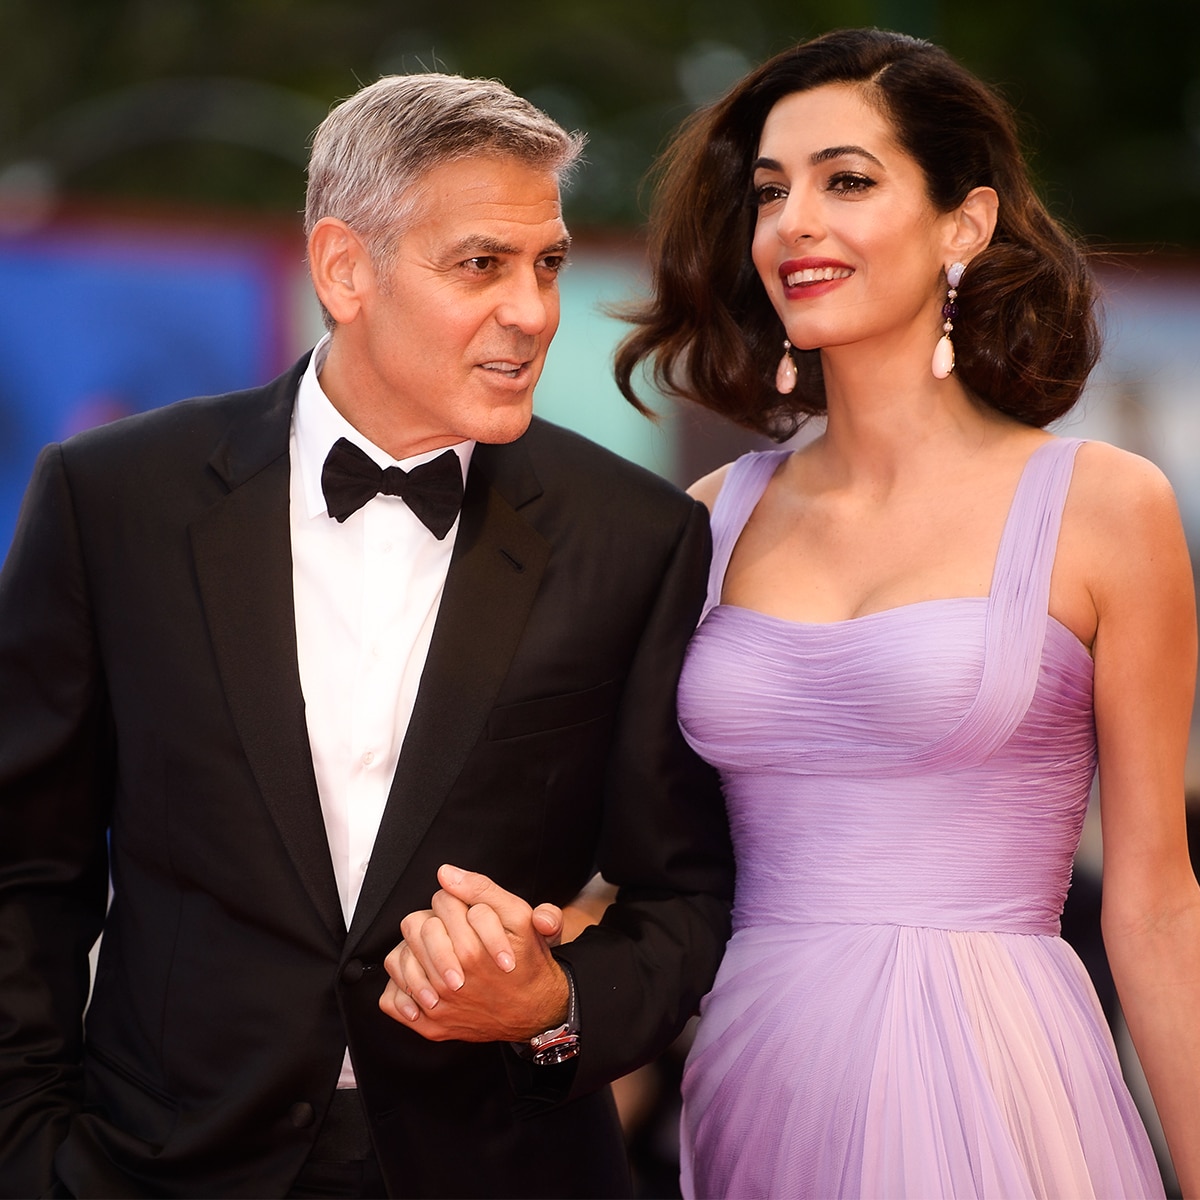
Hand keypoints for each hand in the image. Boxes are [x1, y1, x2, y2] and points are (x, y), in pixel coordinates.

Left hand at [379, 864, 569, 1042]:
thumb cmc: (527, 961)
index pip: (441, 902)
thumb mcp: (519, 916)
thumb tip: (445, 873)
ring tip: (440, 950)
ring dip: (417, 949)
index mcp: (472, 951)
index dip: (455, 900)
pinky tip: (424, 978)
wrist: (536, 1009)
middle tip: (456, 930)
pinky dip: (402, 985)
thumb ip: (482, 889)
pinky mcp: (430, 1025)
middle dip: (435, 922)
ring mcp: (438, 1005)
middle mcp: (451, 981)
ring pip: (401, 957)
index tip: (469, 912)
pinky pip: (393, 998)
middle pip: (416, 926)